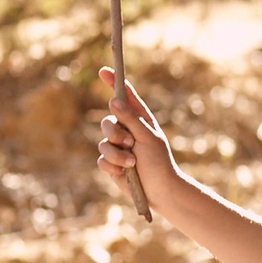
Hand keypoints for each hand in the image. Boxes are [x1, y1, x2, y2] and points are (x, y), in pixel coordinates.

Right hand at [96, 67, 180, 198]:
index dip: (114, 84)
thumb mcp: (147, 137)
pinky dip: (114, 166)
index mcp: (140, 121)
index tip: (104, 71)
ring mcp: (117, 147)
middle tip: (130, 143)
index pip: (125, 98)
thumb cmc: (159, 162)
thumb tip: (113, 100)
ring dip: (117, 154)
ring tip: (133, 162)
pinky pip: (101, 159)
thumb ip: (130, 119)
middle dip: (116, 133)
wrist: (160, 190)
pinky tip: (126, 172)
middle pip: (107, 122)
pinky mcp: (111, 163)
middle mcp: (127, 131)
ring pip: (103, 142)